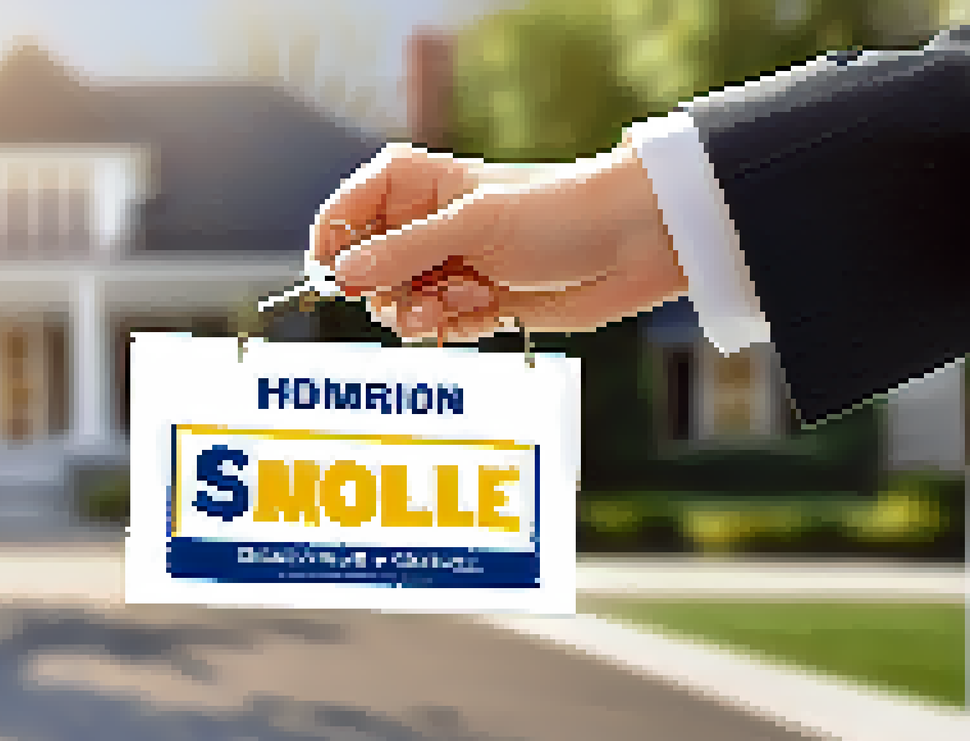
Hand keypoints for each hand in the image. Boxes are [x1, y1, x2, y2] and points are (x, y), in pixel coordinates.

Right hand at [312, 142, 688, 342]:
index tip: (342, 278)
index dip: (336, 248)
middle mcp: (423, 224)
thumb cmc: (559, 213)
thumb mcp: (475, 225)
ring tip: (469, 299)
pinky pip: (435, 327)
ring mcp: (447, 264)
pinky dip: (457, 325)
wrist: (633, 245)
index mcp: (414, 184)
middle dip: (390, 291)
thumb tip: (344, 273)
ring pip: (397, 305)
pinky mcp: (472, 300)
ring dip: (427, 312)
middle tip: (424, 296)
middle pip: (364, 272)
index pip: (344, 214)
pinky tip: (491, 308)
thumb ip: (404, 250)